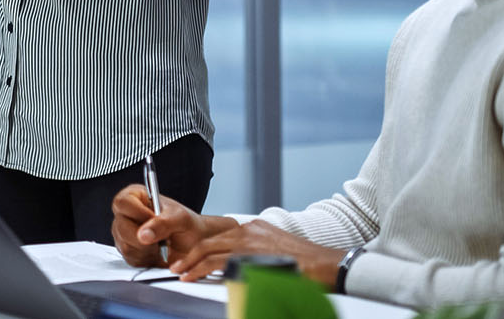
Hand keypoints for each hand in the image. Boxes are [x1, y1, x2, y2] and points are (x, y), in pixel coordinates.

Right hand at [110, 184, 231, 269]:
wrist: (193, 244)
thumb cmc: (187, 225)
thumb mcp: (180, 218)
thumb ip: (162, 223)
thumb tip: (143, 235)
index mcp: (135, 196)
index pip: (123, 203)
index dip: (138, 214)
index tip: (154, 220)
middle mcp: (125, 214)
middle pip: (121, 227)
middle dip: (144, 237)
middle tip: (161, 237)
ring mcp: (123, 233)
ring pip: (126, 246)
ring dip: (147, 250)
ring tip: (161, 245)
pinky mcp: (127, 250)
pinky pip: (131, 259)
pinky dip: (147, 259)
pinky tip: (157, 253)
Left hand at [169, 219, 345, 286]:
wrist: (327, 264)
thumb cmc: (306, 264)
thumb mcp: (276, 252)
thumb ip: (255, 254)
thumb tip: (237, 267)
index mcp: (255, 228)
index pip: (220, 237)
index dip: (202, 248)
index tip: (190, 257)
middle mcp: (249, 230)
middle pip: (210, 241)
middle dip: (190, 254)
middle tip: (176, 265)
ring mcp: (250, 241)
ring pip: (210, 250)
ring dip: (191, 262)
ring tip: (179, 272)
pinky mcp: (252, 255)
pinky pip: (220, 261)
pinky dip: (202, 269)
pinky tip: (193, 275)